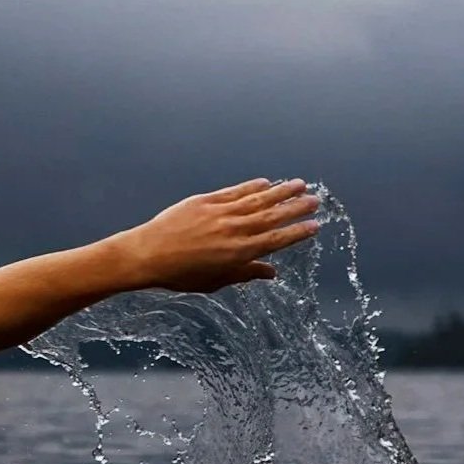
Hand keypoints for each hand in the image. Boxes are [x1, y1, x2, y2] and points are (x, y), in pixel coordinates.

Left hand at [109, 178, 319, 292]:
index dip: (297, 233)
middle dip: (296, 208)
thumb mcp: (214, 281)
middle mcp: (233, 231)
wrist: (147, 255)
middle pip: (272, 216)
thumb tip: (271, 273)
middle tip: (315, 200)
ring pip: (258, 200)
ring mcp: (221, 213)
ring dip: (281, 191)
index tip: (315, 225)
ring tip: (300, 184)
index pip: (276, 241)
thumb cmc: (179, 274)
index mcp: (238, 253)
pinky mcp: (206, 201)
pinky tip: (266, 182)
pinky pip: (235, 192)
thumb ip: (244, 274)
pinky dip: (252, 186)